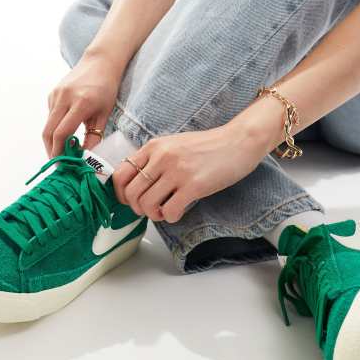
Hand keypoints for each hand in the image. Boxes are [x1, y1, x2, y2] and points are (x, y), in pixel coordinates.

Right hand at [43, 54, 121, 156]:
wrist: (100, 62)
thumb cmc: (106, 88)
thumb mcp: (105, 113)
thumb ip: (94, 136)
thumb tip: (85, 157)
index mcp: (80, 103)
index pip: (62, 133)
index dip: (59, 151)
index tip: (62, 164)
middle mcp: (64, 98)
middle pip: (49, 131)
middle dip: (51, 150)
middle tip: (57, 163)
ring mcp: (56, 95)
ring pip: (48, 125)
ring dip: (52, 141)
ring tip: (61, 152)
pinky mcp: (52, 94)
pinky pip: (50, 116)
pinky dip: (55, 127)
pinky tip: (65, 132)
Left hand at [112, 122, 267, 222]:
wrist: (238, 141)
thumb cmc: (208, 146)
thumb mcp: (174, 144)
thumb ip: (154, 159)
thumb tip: (137, 183)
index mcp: (154, 146)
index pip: (121, 174)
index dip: (121, 194)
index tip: (130, 201)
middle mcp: (162, 157)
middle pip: (131, 193)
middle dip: (137, 208)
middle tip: (150, 210)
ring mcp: (177, 171)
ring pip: (147, 204)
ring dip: (153, 215)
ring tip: (164, 212)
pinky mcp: (194, 185)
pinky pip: (170, 211)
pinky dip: (170, 217)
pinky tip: (178, 212)